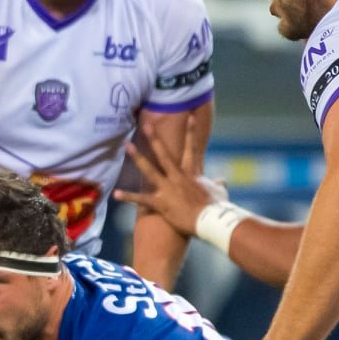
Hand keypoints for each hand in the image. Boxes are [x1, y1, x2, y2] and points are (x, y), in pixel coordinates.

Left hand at [116, 117, 223, 237]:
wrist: (213, 222)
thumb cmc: (218, 208)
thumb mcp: (219, 194)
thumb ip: (218, 185)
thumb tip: (222, 181)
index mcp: (192, 174)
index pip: (192, 149)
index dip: (191, 132)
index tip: (190, 117)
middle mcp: (178, 178)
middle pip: (165, 154)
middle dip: (155, 139)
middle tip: (146, 125)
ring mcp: (168, 189)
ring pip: (150, 170)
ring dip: (138, 158)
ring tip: (127, 146)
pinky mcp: (161, 203)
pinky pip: (142, 200)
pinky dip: (128, 197)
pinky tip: (115, 194)